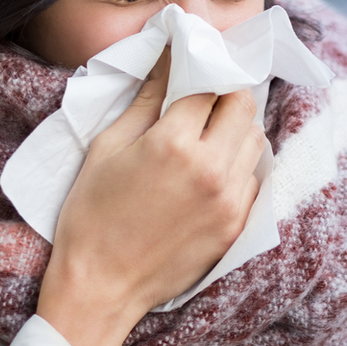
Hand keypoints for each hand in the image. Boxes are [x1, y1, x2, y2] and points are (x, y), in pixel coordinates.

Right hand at [36, 49, 265, 345]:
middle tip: (202, 100)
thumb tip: (167, 57)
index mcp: (173, 143)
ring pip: (255, 141)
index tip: (192, 66)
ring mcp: (229, 200)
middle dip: (224, 95)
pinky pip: (253, 179)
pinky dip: (238, 166)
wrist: (100, 287)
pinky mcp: (236, 225)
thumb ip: (145, 99)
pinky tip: (209, 172)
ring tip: (206, 136)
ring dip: (235, 129)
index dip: (200, 70)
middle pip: (242, 106)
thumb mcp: (108, 146)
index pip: (209, 84)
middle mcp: (211, 168)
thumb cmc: (91, 215)